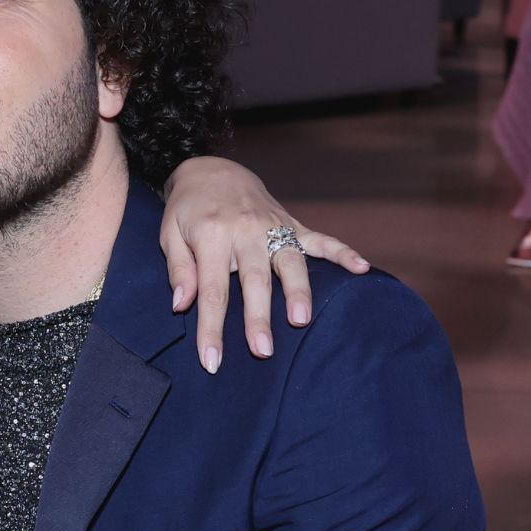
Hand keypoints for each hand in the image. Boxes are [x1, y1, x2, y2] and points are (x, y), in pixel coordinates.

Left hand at [158, 157, 369, 374]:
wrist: (212, 169)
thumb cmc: (188, 209)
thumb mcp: (169, 234)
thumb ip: (178, 269)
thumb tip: (182, 305)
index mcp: (212, 236)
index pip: (211, 290)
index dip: (211, 328)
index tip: (212, 361)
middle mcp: (245, 231)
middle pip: (254, 280)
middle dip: (259, 317)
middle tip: (263, 350)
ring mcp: (272, 226)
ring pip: (289, 261)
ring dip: (298, 292)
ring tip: (302, 321)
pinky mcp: (292, 223)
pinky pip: (320, 239)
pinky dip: (342, 252)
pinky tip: (361, 268)